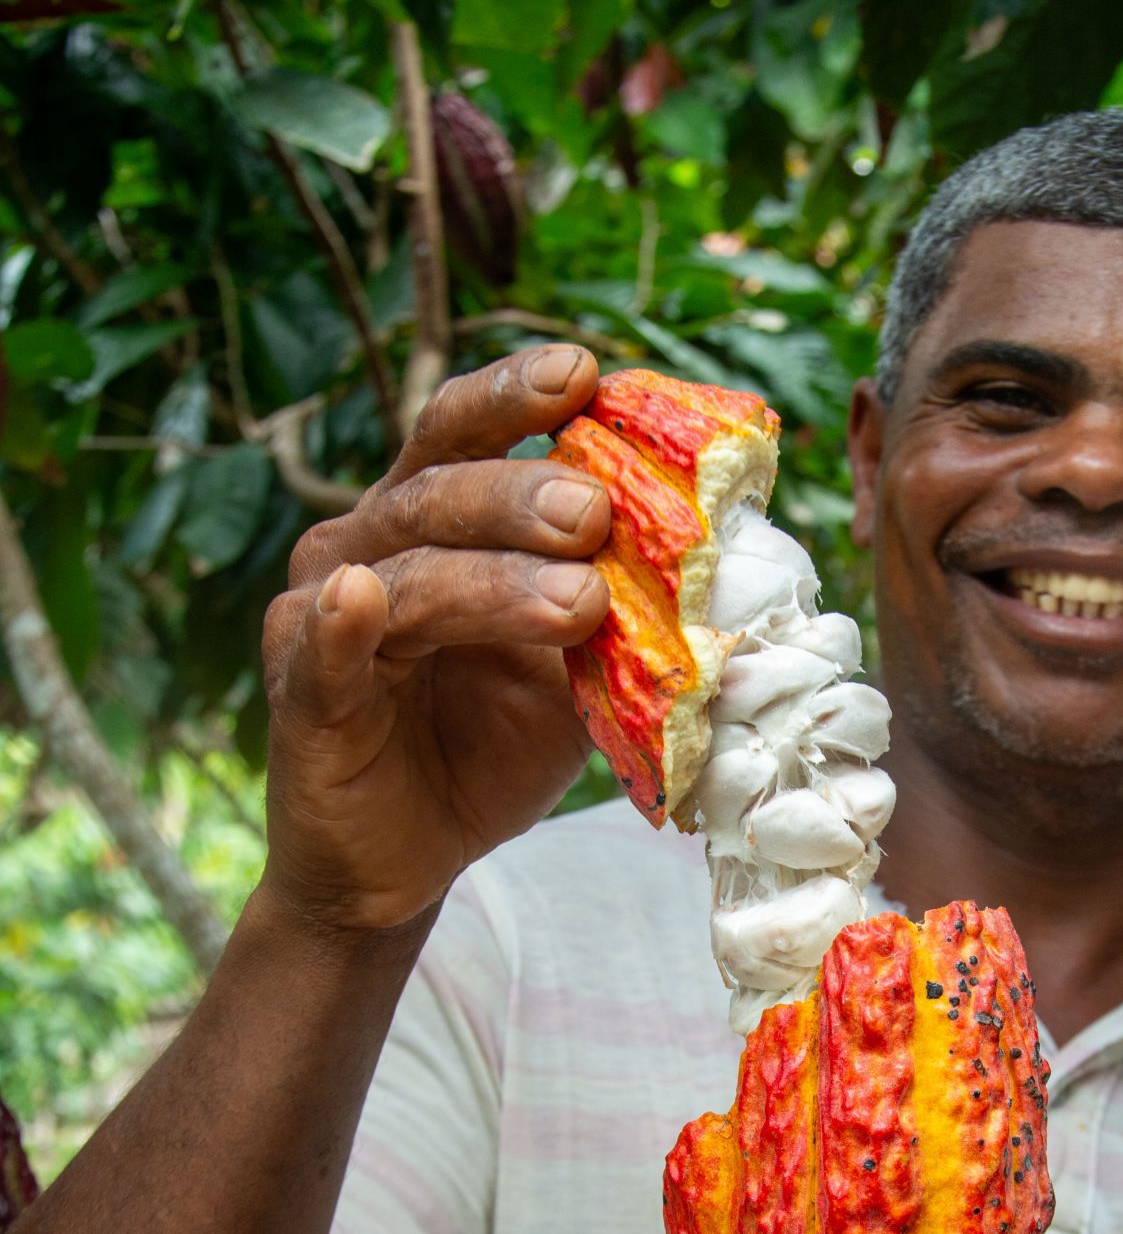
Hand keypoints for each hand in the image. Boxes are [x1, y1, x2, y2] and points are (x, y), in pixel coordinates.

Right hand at [261, 345, 611, 932]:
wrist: (411, 861)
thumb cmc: (488, 747)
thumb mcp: (573, 671)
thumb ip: (614, 608)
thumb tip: (712, 555)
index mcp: (429, 519)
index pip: (464, 430)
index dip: (517, 396)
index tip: (585, 373)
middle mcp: (365, 545)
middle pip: (439, 489)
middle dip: (523, 494)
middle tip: (599, 511)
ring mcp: (320, 615)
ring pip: (406, 573)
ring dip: (491, 579)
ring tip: (576, 599)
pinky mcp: (300, 693)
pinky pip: (323, 651)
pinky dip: (342, 624)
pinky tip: (362, 597)